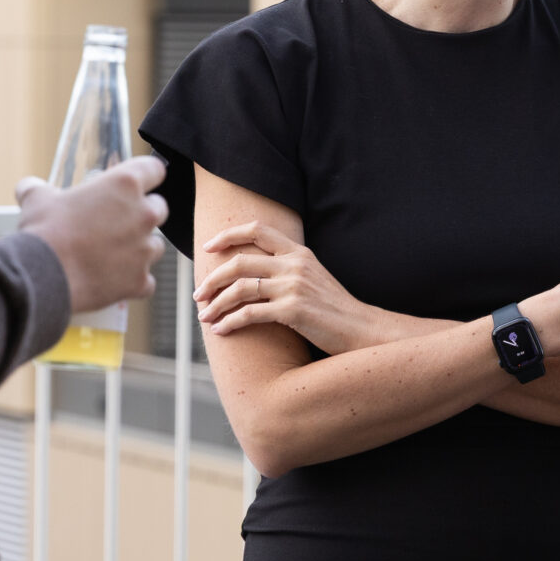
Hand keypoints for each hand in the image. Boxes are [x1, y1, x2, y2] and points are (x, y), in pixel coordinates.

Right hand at [17, 158, 166, 314]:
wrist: (42, 276)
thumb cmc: (44, 233)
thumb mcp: (37, 200)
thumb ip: (38, 188)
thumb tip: (29, 187)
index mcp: (125, 184)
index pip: (154, 169)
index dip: (146, 175)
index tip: (138, 183)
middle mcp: (143, 214)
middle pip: (159, 208)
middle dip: (142, 214)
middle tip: (117, 223)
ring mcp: (145, 249)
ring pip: (155, 245)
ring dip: (139, 248)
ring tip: (112, 254)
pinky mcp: (140, 279)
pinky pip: (147, 280)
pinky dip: (133, 281)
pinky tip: (113, 280)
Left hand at [196, 222, 379, 351]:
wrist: (361, 329)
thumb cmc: (334, 308)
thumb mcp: (313, 277)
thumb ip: (287, 269)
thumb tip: (252, 273)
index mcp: (299, 252)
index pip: (258, 229)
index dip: (228, 235)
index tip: (209, 248)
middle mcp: (294, 265)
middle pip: (240, 261)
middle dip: (212, 278)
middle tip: (198, 294)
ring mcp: (293, 287)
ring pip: (240, 288)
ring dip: (216, 303)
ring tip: (204, 316)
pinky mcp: (292, 310)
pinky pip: (249, 314)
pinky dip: (229, 322)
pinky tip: (221, 330)